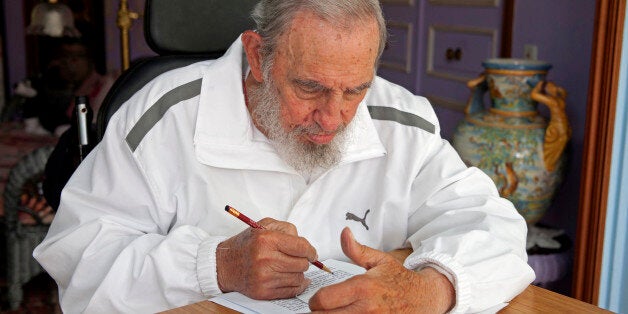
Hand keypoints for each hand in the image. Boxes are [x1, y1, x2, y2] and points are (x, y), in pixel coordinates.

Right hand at [216, 218, 317, 298]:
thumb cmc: (247, 244)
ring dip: (297, 273)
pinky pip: (291, 291)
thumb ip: (287, 229)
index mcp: (267, 239)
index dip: (310, 251)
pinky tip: (291, 279)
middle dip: (303, 261)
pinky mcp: (263, 292)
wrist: (224, 264)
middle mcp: (265, 259)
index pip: (301, 247)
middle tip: (296, 259)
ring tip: (288, 267)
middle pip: (302, 264)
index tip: (311, 253)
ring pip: (298, 278)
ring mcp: (264, 278)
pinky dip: (295, 285)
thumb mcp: (264, 225)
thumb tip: (306, 246)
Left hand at [309, 227, 454, 312]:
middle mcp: (366, 309)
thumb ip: (356, 250)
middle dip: (319, 313)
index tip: (318, 300)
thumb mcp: (379, 260)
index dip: (315, 301)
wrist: (425, 298)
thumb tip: (344, 233)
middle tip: (323, 309)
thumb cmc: (400, 280)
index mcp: (363, 287)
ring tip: (335, 312)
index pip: (324, 300)